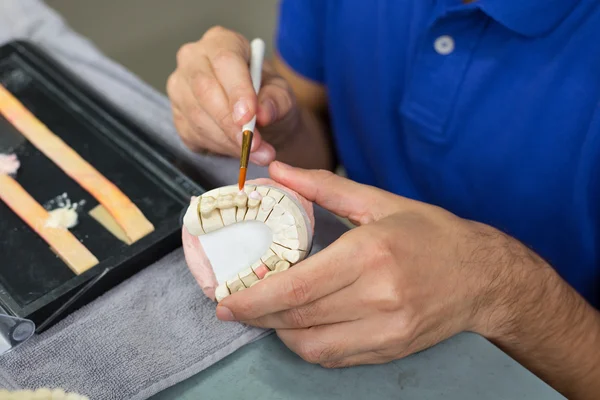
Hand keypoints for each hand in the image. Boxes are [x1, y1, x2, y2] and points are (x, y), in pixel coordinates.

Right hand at [167, 26, 299, 164]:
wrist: (257, 119)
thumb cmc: (267, 97)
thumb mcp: (282, 95)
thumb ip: (277, 101)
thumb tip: (263, 113)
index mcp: (222, 42)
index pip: (225, 61)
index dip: (237, 90)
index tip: (250, 116)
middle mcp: (193, 59)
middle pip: (204, 89)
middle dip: (229, 122)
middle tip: (252, 144)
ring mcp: (180, 87)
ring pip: (197, 116)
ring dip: (227, 141)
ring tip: (253, 152)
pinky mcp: (177, 115)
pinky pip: (193, 134)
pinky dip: (217, 148)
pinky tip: (236, 149)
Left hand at [215, 162, 540, 366]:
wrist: (483, 276)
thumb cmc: (431, 234)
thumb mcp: (379, 202)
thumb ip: (324, 187)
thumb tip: (281, 173)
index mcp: (371, 254)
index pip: (297, 288)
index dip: (254, 299)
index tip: (227, 300)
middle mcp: (379, 297)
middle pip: (298, 319)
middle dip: (257, 316)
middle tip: (234, 307)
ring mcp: (387, 329)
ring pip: (312, 345)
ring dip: (280, 333)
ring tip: (267, 314)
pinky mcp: (391, 348)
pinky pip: (335, 356)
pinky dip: (309, 344)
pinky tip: (301, 325)